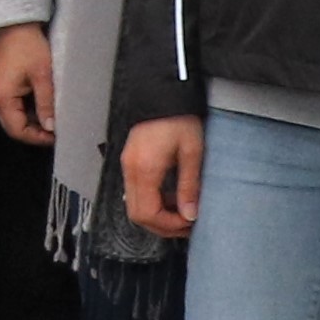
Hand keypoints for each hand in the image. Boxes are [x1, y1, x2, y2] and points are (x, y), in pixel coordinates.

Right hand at [0, 24, 55, 146]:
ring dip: (32, 123)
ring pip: (14, 118)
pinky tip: (43, 108)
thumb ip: (46, 103)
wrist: (14, 25)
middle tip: (57, 131)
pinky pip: (14, 108)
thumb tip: (51, 127)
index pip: (17, 130)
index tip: (57, 136)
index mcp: (2, 98)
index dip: (36, 137)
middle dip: (34, 132)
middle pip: (13, 127)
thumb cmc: (28, 47)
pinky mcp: (2, 87)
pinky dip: (28, 112)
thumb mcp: (43, 75)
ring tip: (53, 120)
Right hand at [124, 114, 204, 239]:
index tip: (188, 223)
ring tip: (181, 212)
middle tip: (186, 225)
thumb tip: (190, 213)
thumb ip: (189, 186)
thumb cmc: (179, 119)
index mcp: (145, 169)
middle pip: (137, 215)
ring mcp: (127, 166)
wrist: (163, 93)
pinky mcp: (130, 162)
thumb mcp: (192, 153)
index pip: (148, 213)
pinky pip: (136, 193)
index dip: (168, 225)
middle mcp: (130, 170)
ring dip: (157, 216)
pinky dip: (153, 202)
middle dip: (162, 226)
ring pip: (135, 206)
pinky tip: (170, 197)